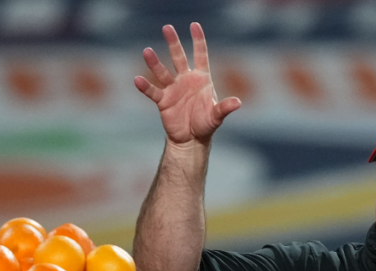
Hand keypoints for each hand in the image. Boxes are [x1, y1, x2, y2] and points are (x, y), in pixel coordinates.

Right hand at [135, 23, 241, 146]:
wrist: (191, 139)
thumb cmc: (206, 125)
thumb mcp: (217, 116)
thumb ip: (224, 108)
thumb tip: (238, 102)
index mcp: (201, 79)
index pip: (200, 55)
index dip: (198, 40)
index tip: (194, 26)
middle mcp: (186, 80)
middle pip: (179, 57)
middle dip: (174, 43)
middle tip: (167, 27)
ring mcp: (173, 89)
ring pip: (163, 72)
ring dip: (155, 63)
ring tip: (147, 51)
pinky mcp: (163, 101)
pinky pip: (153, 91)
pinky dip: (145, 87)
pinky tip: (138, 80)